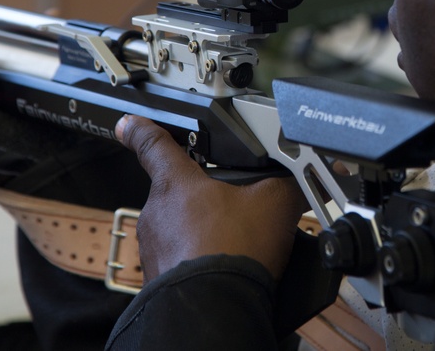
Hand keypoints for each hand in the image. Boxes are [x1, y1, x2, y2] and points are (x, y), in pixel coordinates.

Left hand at [115, 115, 307, 282]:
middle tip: (234, 206)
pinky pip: (182, 259)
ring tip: (237, 242)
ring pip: (180, 228)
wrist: (214, 310)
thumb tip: (305, 181)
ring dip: (204, 231)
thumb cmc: (232, 253)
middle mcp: (157, 213)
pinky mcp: (160, 278)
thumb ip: (287, 184)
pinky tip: (228, 266)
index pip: (152, 144)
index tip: (129, 125)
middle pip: (177, 192)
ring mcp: (155, 248)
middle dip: (203, 197)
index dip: (141, 130)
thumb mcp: (274, 205)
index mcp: (176, 184)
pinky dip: (202, 259)